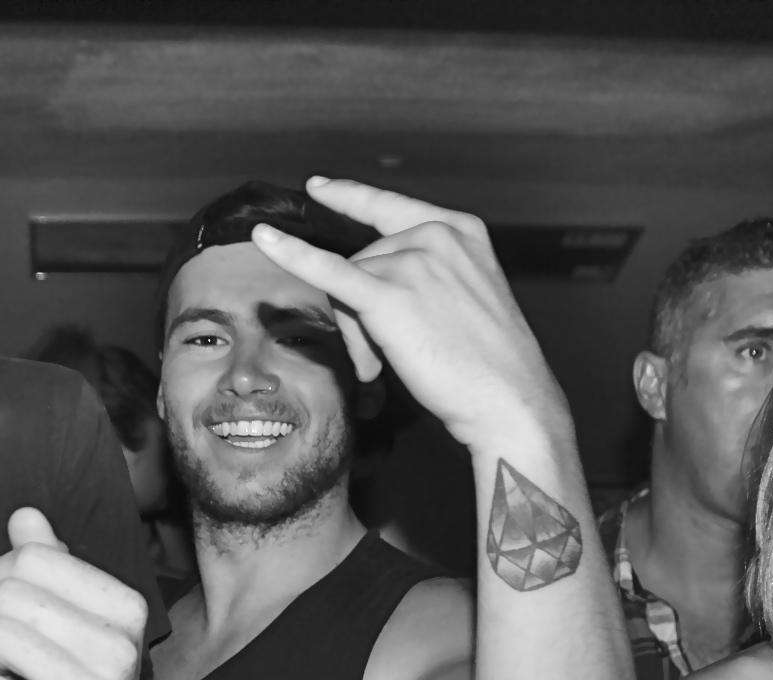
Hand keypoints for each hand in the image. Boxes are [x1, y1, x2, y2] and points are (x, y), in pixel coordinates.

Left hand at [249, 176, 570, 450]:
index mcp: (460, 230)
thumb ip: (428, 275)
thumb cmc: (489, 364)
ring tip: (386, 368)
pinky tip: (264, 239)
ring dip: (358, 334)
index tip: (320, 187)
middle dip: (365, 312)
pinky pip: (327, 271)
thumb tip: (367, 285)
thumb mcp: (465, 297)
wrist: (508, 398)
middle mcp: (435, 235)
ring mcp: (411, 260)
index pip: (391, 207)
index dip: (351, 197)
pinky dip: (292, 255)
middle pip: (363, 260)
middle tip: (388, 359)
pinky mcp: (387, 295)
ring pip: (349, 287)